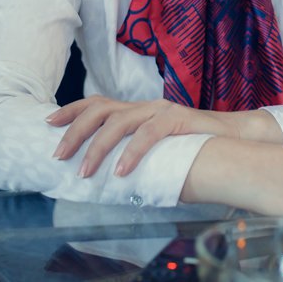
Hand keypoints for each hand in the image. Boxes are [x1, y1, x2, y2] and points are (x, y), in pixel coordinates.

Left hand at [46, 96, 280, 177]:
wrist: (234, 140)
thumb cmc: (192, 150)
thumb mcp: (156, 152)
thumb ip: (133, 156)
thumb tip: (101, 179)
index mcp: (137, 111)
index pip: (98, 103)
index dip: (71, 110)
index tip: (47, 122)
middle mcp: (146, 106)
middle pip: (101, 109)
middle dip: (75, 131)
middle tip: (58, 155)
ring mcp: (162, 110)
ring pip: (120, 121)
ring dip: (98, 146)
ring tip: (85, 171)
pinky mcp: (179, 119)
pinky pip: (150, 132)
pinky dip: (132, 152)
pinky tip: (121, 170)